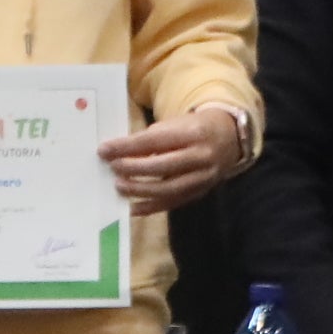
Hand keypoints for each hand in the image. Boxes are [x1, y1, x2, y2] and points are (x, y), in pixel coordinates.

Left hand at [99, 107, 242, 210]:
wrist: (228, 139)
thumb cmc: (192, 129)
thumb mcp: (175, 125)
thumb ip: (151, 139)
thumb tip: (118, 153)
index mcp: (192, 133)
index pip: (154, 141)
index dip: (127, 147)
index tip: (104, 150)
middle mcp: (201, 157)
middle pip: (162, 166)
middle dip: (133, 168)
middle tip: (112, 168)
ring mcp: (203, 177)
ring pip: (169, 188)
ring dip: (140, 189)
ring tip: (119, 186)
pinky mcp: (201, 192)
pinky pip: (174, 203)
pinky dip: (151, 207)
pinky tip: (132, 208)